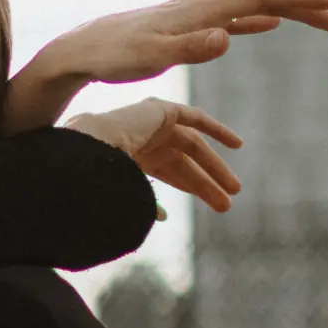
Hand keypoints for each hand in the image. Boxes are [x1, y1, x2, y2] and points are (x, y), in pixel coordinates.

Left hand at [56, 0, 327, 85]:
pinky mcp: (184, 28)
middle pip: (263, 0)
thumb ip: (191, 48)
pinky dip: (257, 21)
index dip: (297, 0)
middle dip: (305, 8)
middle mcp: (201, 7)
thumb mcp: (152, 57)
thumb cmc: (113, 56)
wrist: (80, 49)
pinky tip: (268, 25)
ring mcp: (194, 16)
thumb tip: (229, 37)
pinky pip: (233, 19)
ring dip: (288, 13)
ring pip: (251, 9)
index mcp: (199, 12)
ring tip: (321, 21)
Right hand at [62, 100, 243, 212]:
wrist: (90, 146)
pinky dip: (216, 129)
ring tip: (235, 189)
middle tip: (227, 204)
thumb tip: (163, 217)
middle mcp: (144, 138)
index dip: (189, 188)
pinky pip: (195, 118)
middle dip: (205, 184)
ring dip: (215, 168)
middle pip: (184, 163)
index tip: (210, 204)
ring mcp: (152, 123)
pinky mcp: (163, 110)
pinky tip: (237, 145)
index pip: (168, 173)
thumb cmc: (100, 175)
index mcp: (133, 156)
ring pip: (193, 147)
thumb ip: (145, 199)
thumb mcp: (127, 192)